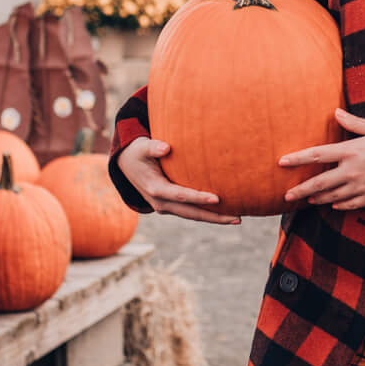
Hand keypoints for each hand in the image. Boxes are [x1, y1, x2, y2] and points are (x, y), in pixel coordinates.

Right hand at [116, 137, 241, 224]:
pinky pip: (191, 212)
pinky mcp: (170, 206)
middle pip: (191, 213)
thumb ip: (153, 147)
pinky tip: (223, 212)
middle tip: (237, 218)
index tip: (218, 198)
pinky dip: (206, 213)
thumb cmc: (138, 152)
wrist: (126, 165)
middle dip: (214, 217)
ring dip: (214, 218)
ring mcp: (165, 207)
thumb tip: (166, 147)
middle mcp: (160, 203)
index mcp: (155, 189)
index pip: (181, 195)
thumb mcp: (141, 147)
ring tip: (237, 218)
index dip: (199, 198)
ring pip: (193, 216)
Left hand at [280, 110, 364, 209]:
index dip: (297, 158)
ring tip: (307, 200)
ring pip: (332, 196)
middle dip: (300, 190)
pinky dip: (339, 205)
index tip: (281, 162)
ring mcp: (361, 187)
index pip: (317, 155)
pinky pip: (349, 204)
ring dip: (317, 198)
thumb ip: (354, 123)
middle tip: (286, 196)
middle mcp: (352, 171)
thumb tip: (336, 112)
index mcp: (352, 151)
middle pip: (319, 182)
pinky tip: (333, 204)